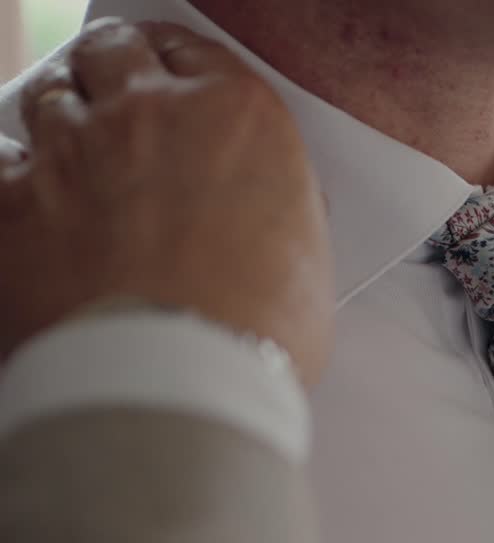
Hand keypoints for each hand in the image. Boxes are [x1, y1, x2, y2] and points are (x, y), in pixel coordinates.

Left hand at [0, 19, 332, 385]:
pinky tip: (31, 202)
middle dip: (111, 68)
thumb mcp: (305, 254)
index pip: (193, 50)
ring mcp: (73, 152)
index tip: (172, 78)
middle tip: (116, 95)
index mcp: (236, 115)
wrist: (181, 380)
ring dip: (63, 117)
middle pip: (112, 51)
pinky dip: (12, 178)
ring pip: (48, 96)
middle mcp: (150, 114)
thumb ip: (278, 206)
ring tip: (75, 151)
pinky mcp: (10, 203)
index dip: (178, 64)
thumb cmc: (260, 328)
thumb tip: (264, 211)